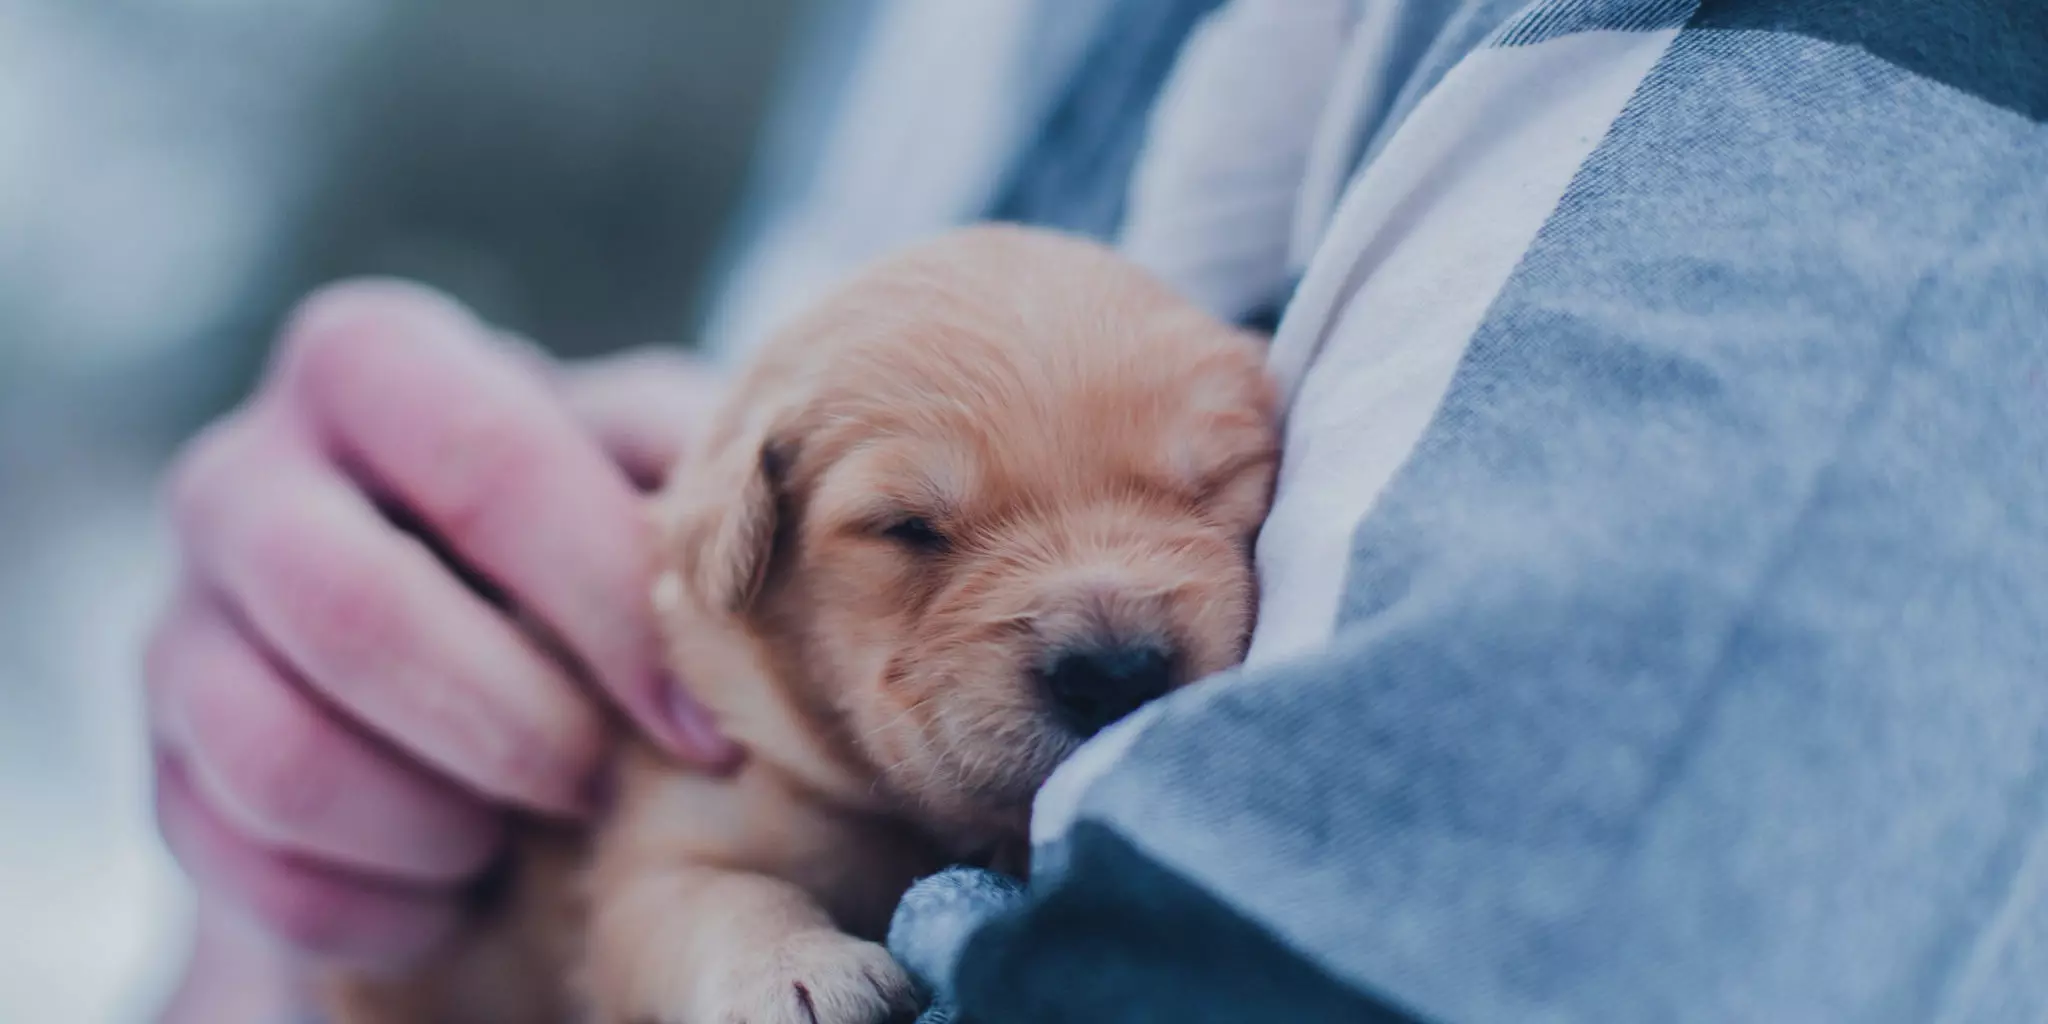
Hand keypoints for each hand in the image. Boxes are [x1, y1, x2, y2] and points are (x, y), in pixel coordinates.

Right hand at [145, 280, 736, 984]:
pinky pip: (247, 865)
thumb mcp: (644, 460)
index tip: (705, 725)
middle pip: (348, 607)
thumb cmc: (582, 528)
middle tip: (600, 784)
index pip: (487, 462)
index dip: (607, 605)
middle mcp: (243, 475)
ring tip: (525, 830)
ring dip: (436, 822)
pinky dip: (378, 903)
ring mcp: (181, 623)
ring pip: (277, 754)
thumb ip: (690, 459)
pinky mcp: (166, 766)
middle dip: (510, 724)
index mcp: (371, 362)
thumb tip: (784, 505)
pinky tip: (459, 885)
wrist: (456, 634)